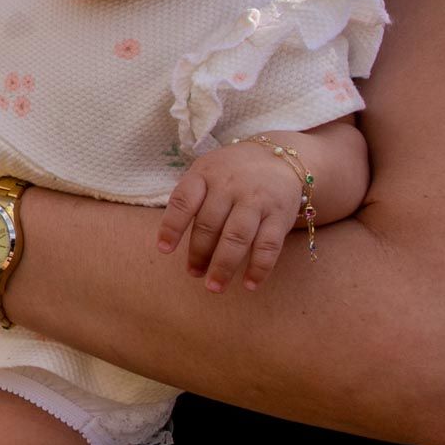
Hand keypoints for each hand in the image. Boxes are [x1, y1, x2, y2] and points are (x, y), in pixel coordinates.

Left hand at [156, 140, 302, 292]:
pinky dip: (259, 267)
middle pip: (209, 224)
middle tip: (193, 273)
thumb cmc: (231, 172)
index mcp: (205, 174)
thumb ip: (190, 199)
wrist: (281, 157)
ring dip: (224, 266)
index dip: (171, 226)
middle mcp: (230, 185)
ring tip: (214, 286)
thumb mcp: (206, 172)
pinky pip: (268, 245)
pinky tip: (249, 285)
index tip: (163, 250)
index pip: (183, 201)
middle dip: (199, 254)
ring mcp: (256, 199)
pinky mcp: (280, 214)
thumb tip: (170, 239)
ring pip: (237, 237)